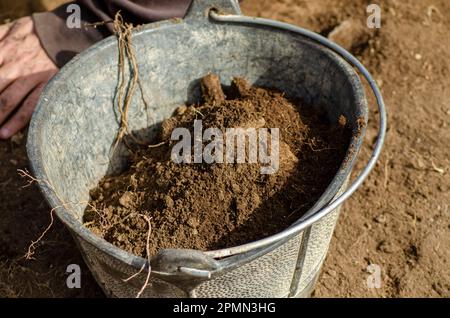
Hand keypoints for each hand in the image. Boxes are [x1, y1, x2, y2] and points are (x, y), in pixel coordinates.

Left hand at [0, 16, 57, 138]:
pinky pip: (30, 107)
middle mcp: (15, 64)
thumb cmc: (37, 32)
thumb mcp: (13, 28)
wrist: (69, 34)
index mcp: (4, 48)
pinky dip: (16, 122)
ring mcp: (31, 78)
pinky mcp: (47, 87)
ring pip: (7, 100)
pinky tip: (5, 134)